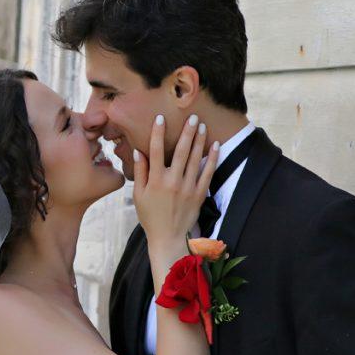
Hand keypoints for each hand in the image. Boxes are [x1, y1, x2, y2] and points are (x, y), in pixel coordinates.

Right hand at [133, 114, 218, 249]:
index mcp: (156, 181)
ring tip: (202, 125)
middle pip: (181, 151)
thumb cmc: (150, 216)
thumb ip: (140, 172)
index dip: (158, 133)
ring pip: (196, 159)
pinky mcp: (199, 194)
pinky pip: (208, 173)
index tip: (160, 118)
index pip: (156, 151)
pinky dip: (212, 158)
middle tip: (192, 117)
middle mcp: (173, 181)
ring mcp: (188, 187)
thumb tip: (139, 152)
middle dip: (187, 132)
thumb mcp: (139, 195)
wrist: (168, 237)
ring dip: (199, 141)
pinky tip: (215, 145)